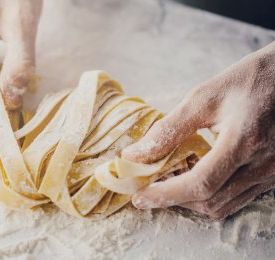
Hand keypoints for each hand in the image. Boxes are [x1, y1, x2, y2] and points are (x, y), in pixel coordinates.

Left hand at [122, 42, 274, 218]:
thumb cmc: (247, 81)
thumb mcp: (203, 98)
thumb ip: (168, 129)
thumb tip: (134, 154)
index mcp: (244, 140)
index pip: (200, 183)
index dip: (166, 194)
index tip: (139, 197)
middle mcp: (262, 165)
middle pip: (209, 201)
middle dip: (173, 199)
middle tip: (148, 187)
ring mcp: (271, 174)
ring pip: (222, 206)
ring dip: (189, 200)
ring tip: (168, 180)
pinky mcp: (272, 176)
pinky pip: (235, 199)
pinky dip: (208, 195)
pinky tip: (193, 176)